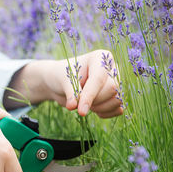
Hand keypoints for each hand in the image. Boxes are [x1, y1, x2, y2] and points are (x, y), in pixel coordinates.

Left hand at [4, 50, 122, 117]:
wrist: (56, 81)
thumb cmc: (56, 75)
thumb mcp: (60, 79)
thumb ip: (70, 91)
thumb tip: (76, 107)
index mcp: (102, 58)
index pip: (102, 79)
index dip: (90, 96)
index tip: (78, 111)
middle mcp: (112, 68)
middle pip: (112, 91)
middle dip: (93, 102)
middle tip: (77, 106)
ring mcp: (115, 82)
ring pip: (115, 101)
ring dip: (98, 109)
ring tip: (82, 106)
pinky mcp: (113, 96)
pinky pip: (116, 110)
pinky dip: (104, 114)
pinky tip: (91, 110)